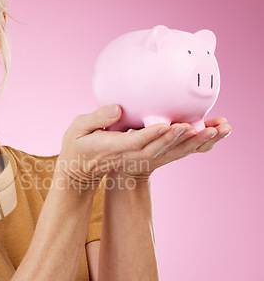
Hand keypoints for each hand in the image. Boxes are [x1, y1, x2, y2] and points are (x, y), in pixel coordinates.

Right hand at [57, 105, 230, 188]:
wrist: (78, 171)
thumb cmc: (75, 146)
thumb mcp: (77, 128)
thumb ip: (96, 118)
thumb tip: (118, 109)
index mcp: (109, 148)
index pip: (133, 142)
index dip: (151, 134)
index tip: (166, 124)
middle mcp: (125, 156)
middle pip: (153, 149)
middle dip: (173, 138)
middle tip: (193, 125)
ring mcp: (133, 159)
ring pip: (161, 152)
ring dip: (183, 143)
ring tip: (205, 129)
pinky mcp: (140, 157)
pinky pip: (163, 152)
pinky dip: (181, 145)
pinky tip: (197, 134)